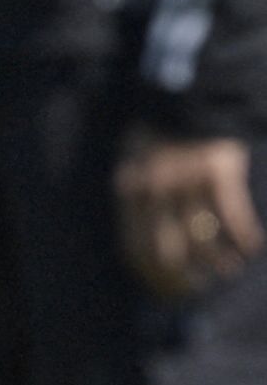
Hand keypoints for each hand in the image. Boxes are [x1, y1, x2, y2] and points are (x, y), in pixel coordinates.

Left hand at [115, 131, 264, 301]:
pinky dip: (244, 236)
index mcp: (131, 186)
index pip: (135, 244)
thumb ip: (138, 195)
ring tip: (228, 270)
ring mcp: (188, 178)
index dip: (152, 274)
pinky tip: (252, 247)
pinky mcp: (220, 168)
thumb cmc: (162, 131)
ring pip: (205, 237)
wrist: (189, 92)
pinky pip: (234, 214)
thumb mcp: (136, 159)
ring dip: (219, 261)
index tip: (168, 292)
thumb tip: (145, 240)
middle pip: (169, 249)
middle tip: (201, 288)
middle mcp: (156, 186)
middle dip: (186, 276)